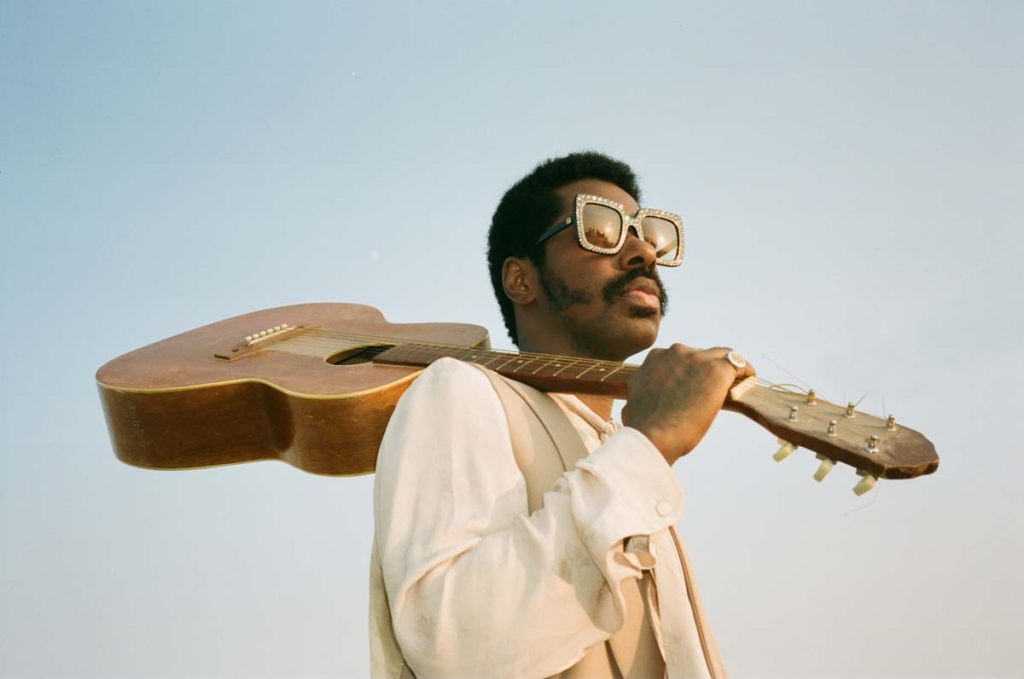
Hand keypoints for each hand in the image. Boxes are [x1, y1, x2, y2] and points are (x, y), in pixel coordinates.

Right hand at [621, 344, 755, 465]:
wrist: (653, 435)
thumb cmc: (641, 426)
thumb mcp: (633, 403)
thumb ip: (641, 395)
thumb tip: (636, 404)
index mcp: (655, 358)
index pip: (678, 357)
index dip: (688, 370)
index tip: (693, 382)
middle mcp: (675, 352)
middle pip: (699, 354)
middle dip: (705, 368)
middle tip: (713, 385)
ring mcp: (697, 359)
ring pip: (720, 355)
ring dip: (725, 367)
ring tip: (736, 380)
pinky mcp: (716, 370)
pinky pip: (738, 364)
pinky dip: (744, 371)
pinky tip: (749, 379)